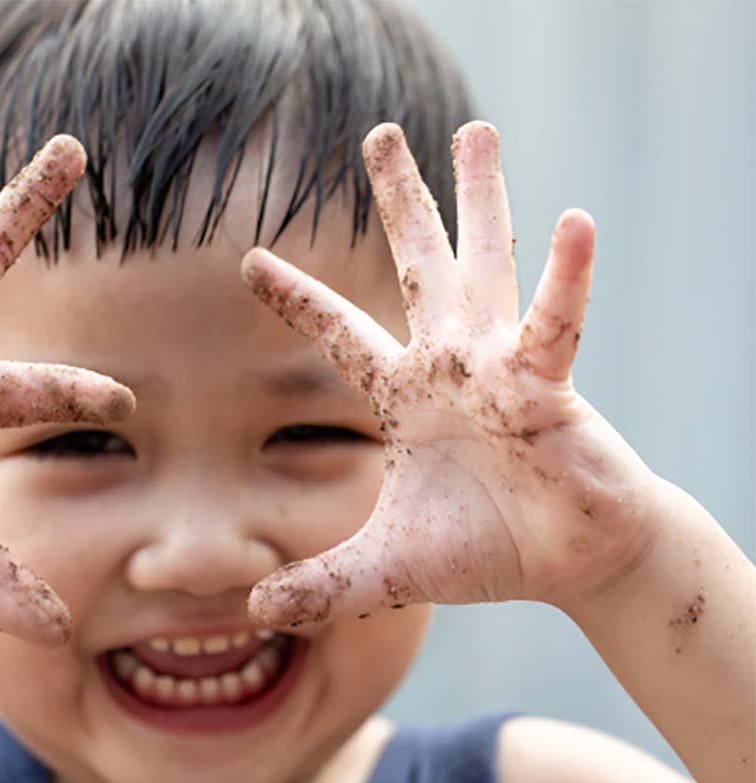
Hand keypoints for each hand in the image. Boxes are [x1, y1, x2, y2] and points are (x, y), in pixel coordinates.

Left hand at [241, 121, 659, 626]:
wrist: (571, 563)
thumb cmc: (486, 548)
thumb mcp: (386, 570)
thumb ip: (322, 586)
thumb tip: (256, 613)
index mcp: (404, 394)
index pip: (338, 333)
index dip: (298, 296)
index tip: (250, 260)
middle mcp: (450, 363)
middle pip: (414, 264)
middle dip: (399, 200)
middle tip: (380, 134)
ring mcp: (499, 365)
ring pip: (483, 263)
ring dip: (479, 197)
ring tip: (473, 129)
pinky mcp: (548, 386)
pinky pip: (554, 324)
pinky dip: (565, 278)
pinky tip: (573, 220)